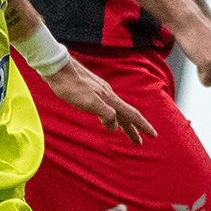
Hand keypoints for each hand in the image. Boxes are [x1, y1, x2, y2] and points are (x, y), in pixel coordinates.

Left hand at [39, 58, 155, 144]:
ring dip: (121, 123)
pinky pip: (105, 107)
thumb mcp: (89, 103)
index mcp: (110, 98)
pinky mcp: (90, 90)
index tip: (153, 136)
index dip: (143, 126)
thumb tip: (115, 125)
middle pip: (125, 114)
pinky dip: (110, 116)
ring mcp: (99, 92)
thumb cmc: (70, 86)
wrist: (56, 67)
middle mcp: (107, 94)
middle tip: (139, 142)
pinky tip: (104, 118)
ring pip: (115, 110)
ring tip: (124, 133)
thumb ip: (105, 113)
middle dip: (133, 129)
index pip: (131, 114)